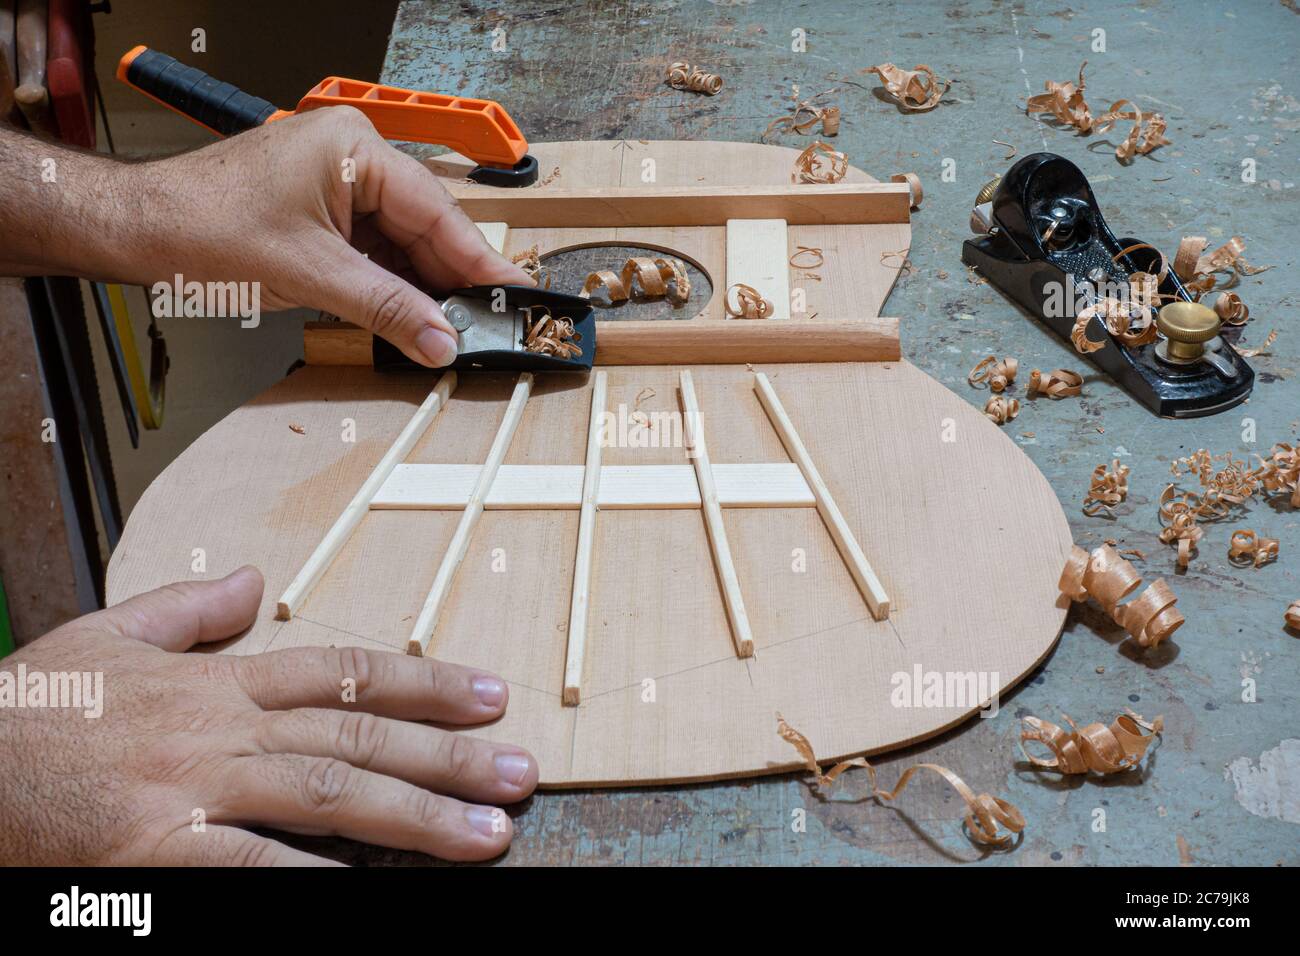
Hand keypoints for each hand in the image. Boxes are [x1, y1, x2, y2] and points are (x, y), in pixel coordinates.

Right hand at [0, 567, 537, 864]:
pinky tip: (378, 893)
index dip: (424, 683)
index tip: (490, 696)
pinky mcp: (154, 855)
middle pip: (355, 738)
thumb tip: (251, 577)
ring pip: (326, 798)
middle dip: (448, 756)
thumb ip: (187, 609)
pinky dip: (320, 884)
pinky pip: (256, 872)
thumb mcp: (104, 637)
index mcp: (213, 682)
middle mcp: (216, 730)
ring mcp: (189, 792)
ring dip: (417, 818)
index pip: (341, 673)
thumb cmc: (25, 715)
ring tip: (489, 837)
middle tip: (522, 773)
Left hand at [129, 107, 532, 366]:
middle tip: (490, 326)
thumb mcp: (310, 275)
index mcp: (357, 150)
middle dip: (453, 282)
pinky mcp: (326, 210)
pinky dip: (393, 284)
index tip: (515, 296)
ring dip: (423, 288)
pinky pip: (376, 249)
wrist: (142, 230)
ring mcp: (340, 184)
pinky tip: (412, 315)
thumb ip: (385, 308)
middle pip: (427, 228)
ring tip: (454, 329)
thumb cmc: (203, 225)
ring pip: (404, 242)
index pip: (438, 213)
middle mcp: (355, 158)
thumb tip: (439, 339)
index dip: (479, 263)